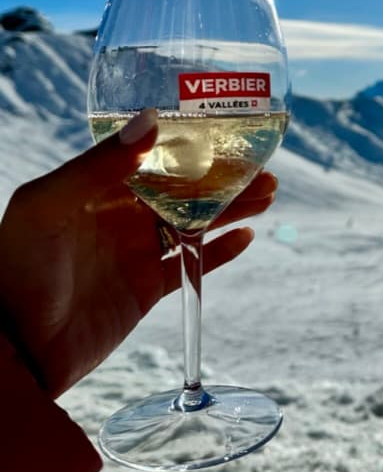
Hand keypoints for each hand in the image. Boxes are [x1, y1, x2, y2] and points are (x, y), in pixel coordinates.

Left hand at [0, 110, 276, 397]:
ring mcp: (133, 253)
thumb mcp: (47, 206)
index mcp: (95, 188)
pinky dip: (219, 253)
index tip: (228, 133)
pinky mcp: (144, 290)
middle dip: (224, 178)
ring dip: (230, 209)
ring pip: (195, 224)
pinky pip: (190, 267)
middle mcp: (118, 216)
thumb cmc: (16, 269)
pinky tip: (246, 236)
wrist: (12, 350)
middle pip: (184, 190)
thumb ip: (97, 165)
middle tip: (264, 167)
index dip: (193, 147)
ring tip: (268, 194)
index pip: (154, 159)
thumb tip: (151, 120)